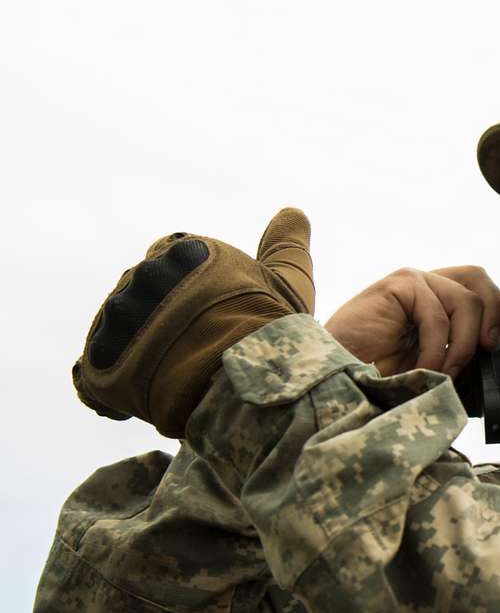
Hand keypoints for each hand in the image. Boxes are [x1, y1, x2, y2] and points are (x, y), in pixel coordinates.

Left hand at [74, 208, 314, 437]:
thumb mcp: (288, 280)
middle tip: (199, 348)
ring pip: (120, 331)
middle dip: (165, 320)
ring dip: (141, 352)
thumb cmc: (269, 327)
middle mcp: (142, 275)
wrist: (241, 378)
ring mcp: (117, 317)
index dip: (195, 287)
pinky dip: (114, 390)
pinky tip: (146, 401)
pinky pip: (93, 375)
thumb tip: (292, 211)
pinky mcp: (96, 360)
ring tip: (176, 377)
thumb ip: (286, 244)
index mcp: (183, 250)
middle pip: (145, 295)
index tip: (216, 310)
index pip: (175, 258)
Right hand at [324, 266, 499, 380]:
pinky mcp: (398, 285)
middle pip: (483, 281)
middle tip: (492, 352)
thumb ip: (483, 381)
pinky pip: (437, 312)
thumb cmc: (387, 383)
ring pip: (467, 299)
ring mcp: (415, 282)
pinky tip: (424, 369)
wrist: (337, 384)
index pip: (490, 294)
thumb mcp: (446, 384)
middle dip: (498, 317)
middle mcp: (432, 287)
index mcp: (445, 304)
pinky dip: (438, 347)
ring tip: (446, 373)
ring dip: (465, 343)